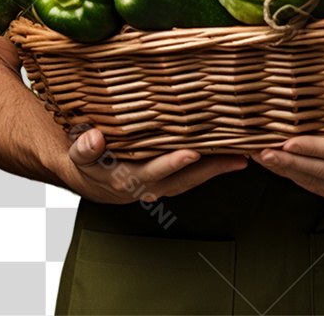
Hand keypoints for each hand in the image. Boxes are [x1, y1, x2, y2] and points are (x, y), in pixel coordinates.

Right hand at [67, 126, 247, 203]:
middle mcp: (151, 184)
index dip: (171, 163)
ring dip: (219, 167)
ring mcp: (164, 182)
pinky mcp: (173, 175)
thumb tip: (94, 139)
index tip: (190, 152)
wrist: (93, 176)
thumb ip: (85, 148)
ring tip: (245, 154)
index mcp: (128, 178)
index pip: (153, 171)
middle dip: (211, 168)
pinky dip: (214, 163)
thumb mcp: (79, 154)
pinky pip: (196, 171)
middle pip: (186, 178)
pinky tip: (233, 149)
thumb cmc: (88, 160)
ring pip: (195, 176)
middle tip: (237, 156)